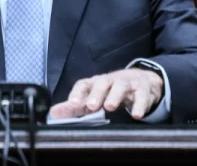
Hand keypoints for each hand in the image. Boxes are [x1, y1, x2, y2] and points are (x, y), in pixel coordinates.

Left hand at [49, 68, 163, 120]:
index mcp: (96, 83)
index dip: (78, 93)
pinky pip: (142, 96)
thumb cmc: (112, 90)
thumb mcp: (94, 97)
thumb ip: (75, 107)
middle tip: (91, 105)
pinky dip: (140, 105)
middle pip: (103, 82)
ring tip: (110, 106)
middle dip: (96, 93)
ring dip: (115, 95)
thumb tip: (53, 113)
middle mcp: (111, 81)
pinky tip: (136, 115)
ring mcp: (128, 84)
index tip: (72, 104)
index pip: (84, 84)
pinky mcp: (143, 90)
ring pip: (121, 86)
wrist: (142, 81)